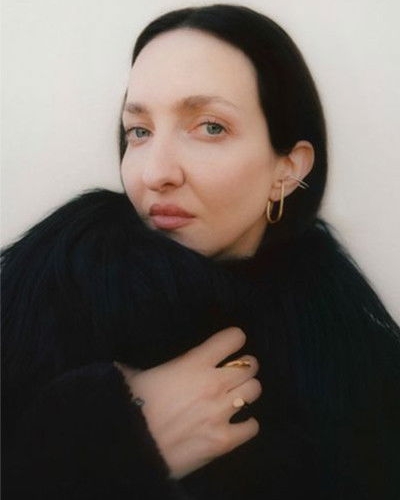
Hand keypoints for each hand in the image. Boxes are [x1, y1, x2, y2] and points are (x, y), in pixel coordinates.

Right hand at [115, 327, 260, 478]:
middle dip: (245, 367)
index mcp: (194, 363)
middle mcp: (214, 384)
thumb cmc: (127, 406)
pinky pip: (252, 427)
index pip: (233, 338)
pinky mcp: (224, 441)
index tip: (229, 344)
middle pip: (251, 365)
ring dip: (246, 392)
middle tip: (233, 373)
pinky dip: (246, 425)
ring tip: (235, 397)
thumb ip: (141, 367)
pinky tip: (236, 425)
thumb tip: (130, 369)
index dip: (233, 339)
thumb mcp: (132, 375)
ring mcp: (221, 413)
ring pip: (255, 391)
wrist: (127, 450)